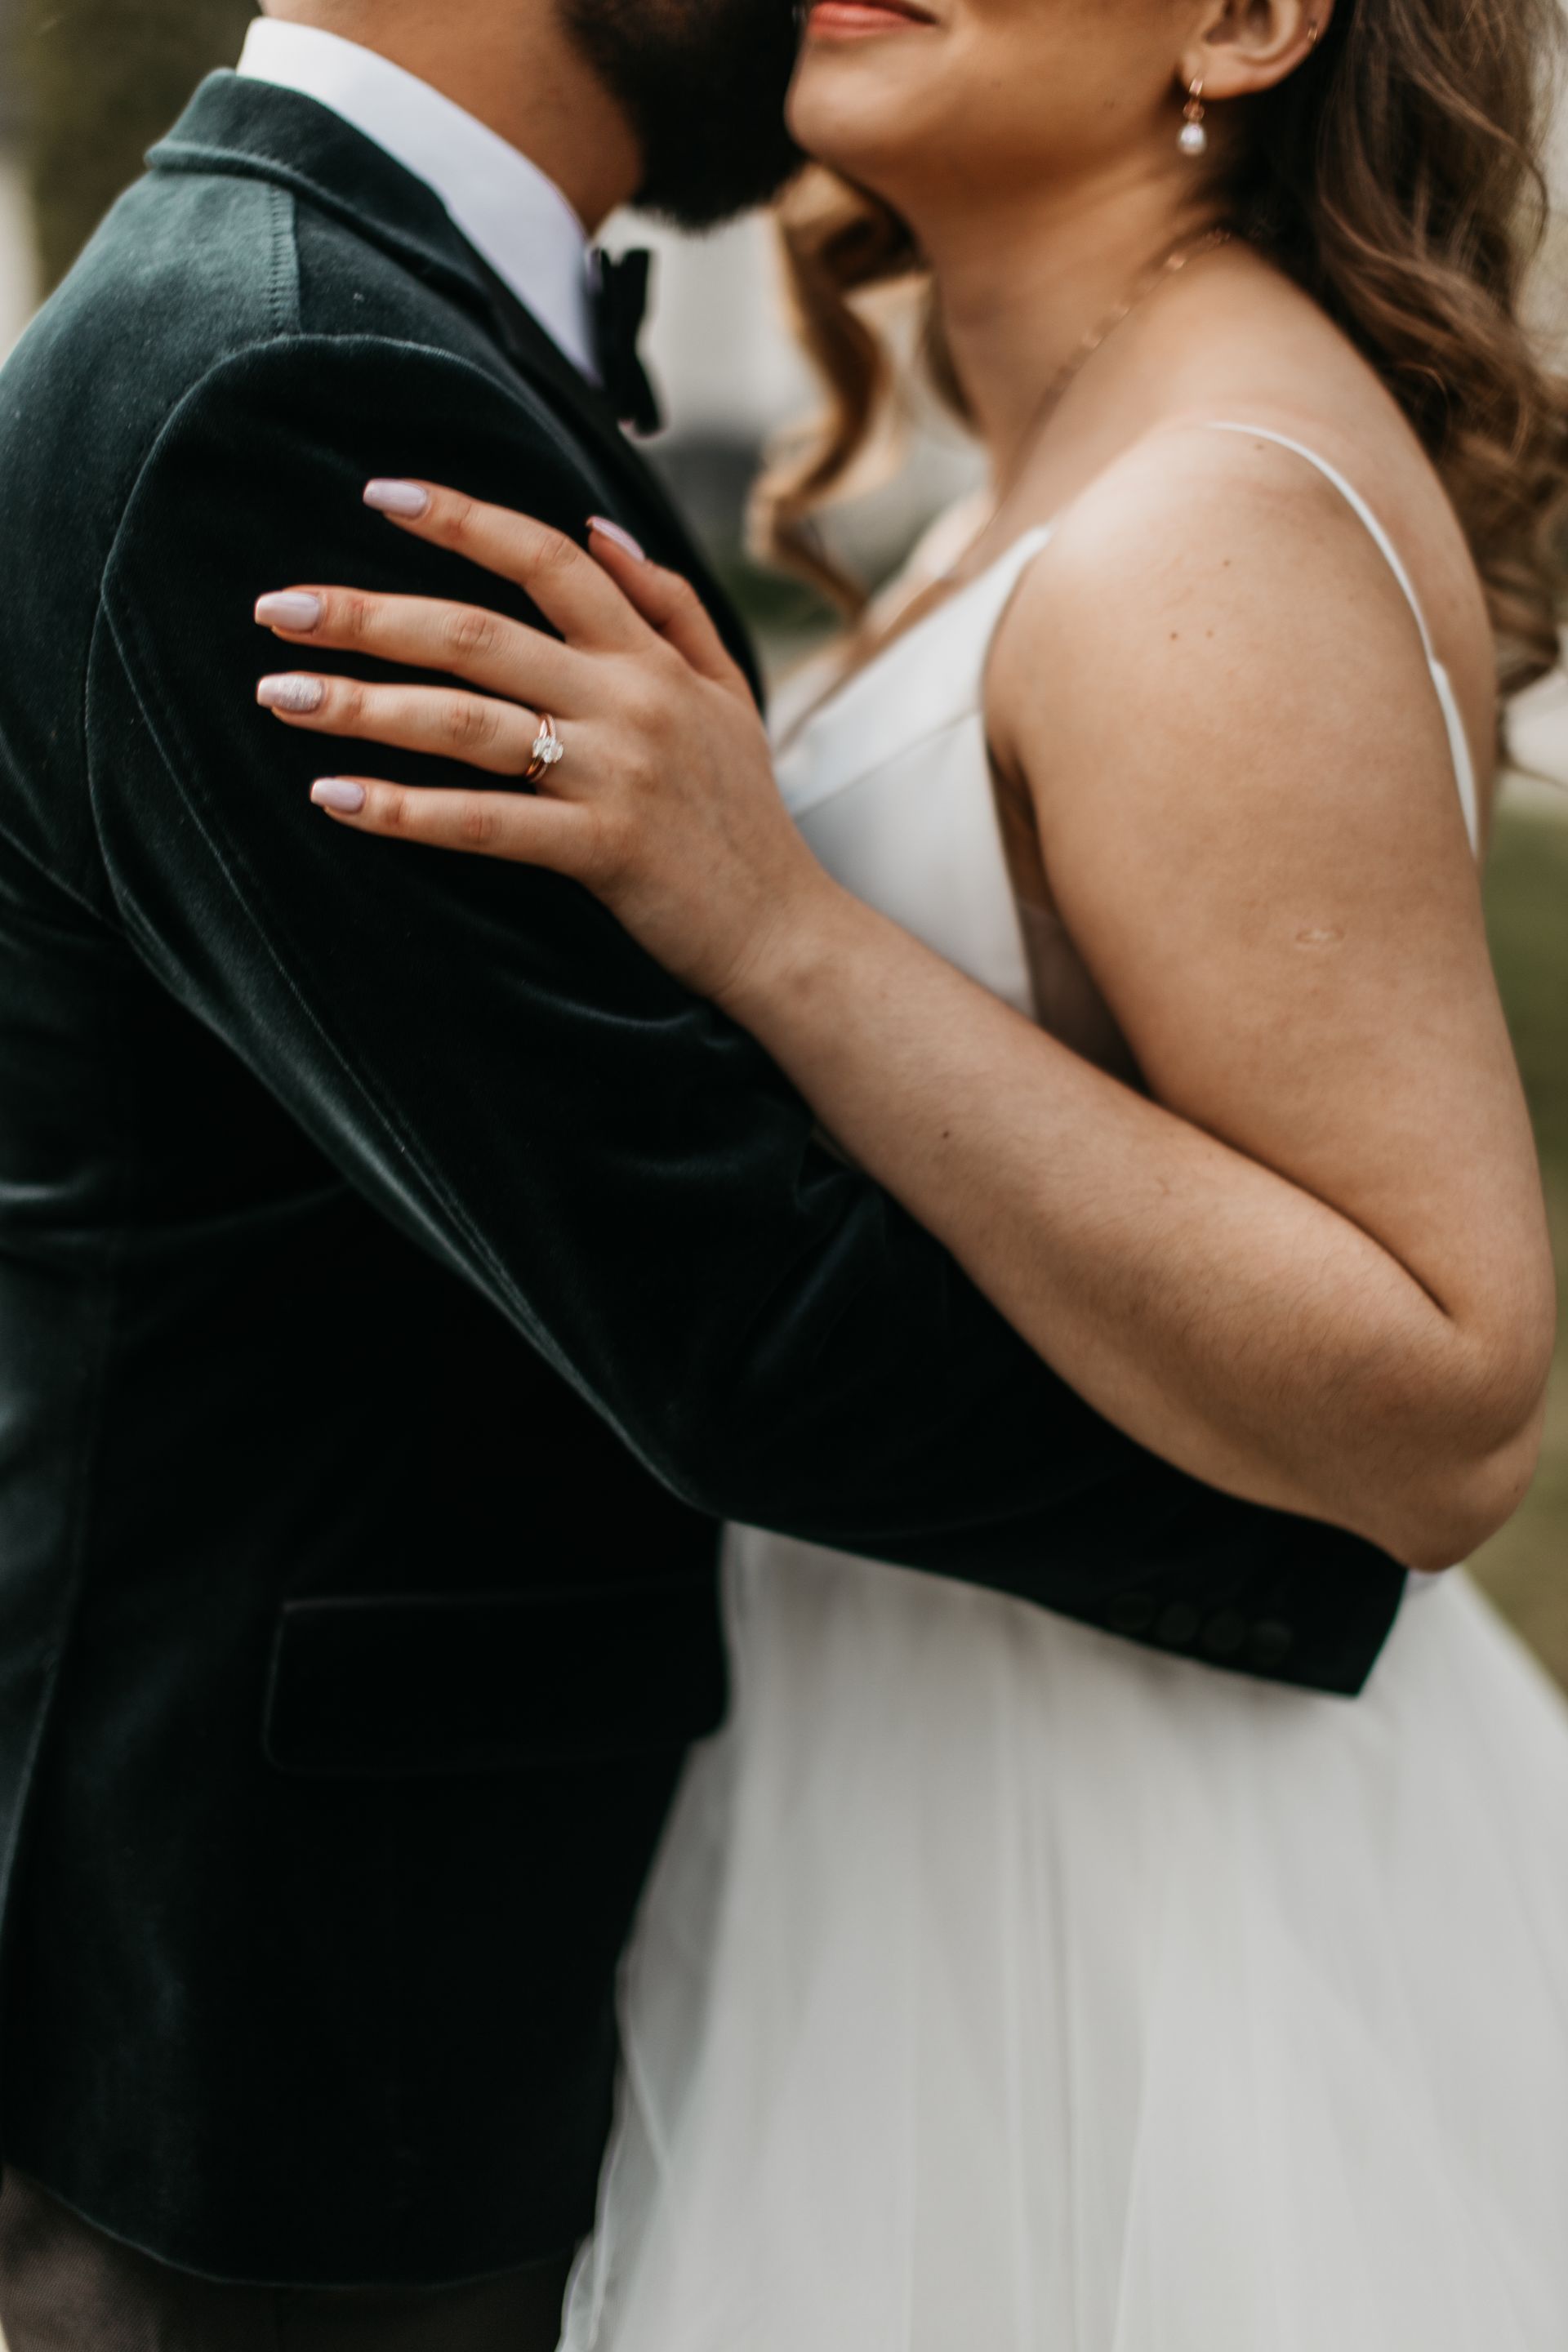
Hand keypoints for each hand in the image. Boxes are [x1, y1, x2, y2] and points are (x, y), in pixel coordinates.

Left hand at [253, 485, 838, 1008]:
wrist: (790, 932)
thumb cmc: (744, 817)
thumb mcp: (729, 694)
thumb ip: (671, 607)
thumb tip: (601, 526)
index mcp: (651, 658)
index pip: (548, 559)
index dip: (463, 519)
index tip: (380, 495)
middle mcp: (631, 701)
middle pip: (477, 633)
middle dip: (367, 615)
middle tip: (276, 609)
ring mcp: (616, 775)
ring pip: (468, 723)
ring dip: (363, 706)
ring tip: (281, 697)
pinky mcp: (603, 851)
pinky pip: (485, 823)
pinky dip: (405, 810)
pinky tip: (337, 798)